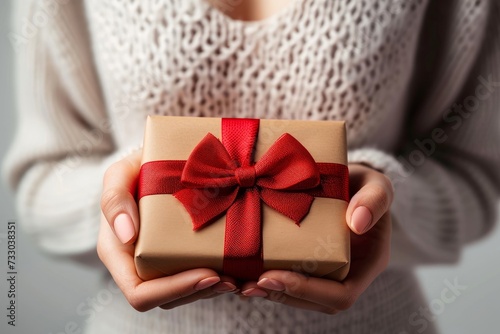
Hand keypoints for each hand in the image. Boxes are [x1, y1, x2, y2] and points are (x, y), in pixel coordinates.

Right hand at [98, 150, 236, 311]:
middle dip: (199, 292)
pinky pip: (197, 279)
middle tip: (231, 278)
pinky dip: (218, 279)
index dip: (173, 290)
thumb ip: (114, 199)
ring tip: (238, 276)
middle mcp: (138, 265)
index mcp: (118, 254)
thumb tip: (126, 235)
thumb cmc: (136, 168)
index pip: (140, 292)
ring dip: (212, 290)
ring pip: (185, 294)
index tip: (207, 273)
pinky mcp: (181, 257)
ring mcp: (161, 264)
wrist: (160, 161)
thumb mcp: (120, 174)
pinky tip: (237, 268)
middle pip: (168, 299)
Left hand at [239, 163, 392, 313]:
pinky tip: (241, 272)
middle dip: (281, 295)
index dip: (307, 291)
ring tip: (238, 283)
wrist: (351, 181)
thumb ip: (375, 199)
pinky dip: (265, 278)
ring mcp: (326, 271)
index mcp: (367, 263)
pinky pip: (289, 277)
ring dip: (268, 292)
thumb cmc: (366, 184)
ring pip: (298, 295)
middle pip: (315, 302)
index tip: (275, 276)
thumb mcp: (377, 184)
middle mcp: (347, 274)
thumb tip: (358, 222)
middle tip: (248, 284)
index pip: (342, 294)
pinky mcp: (308, 262)